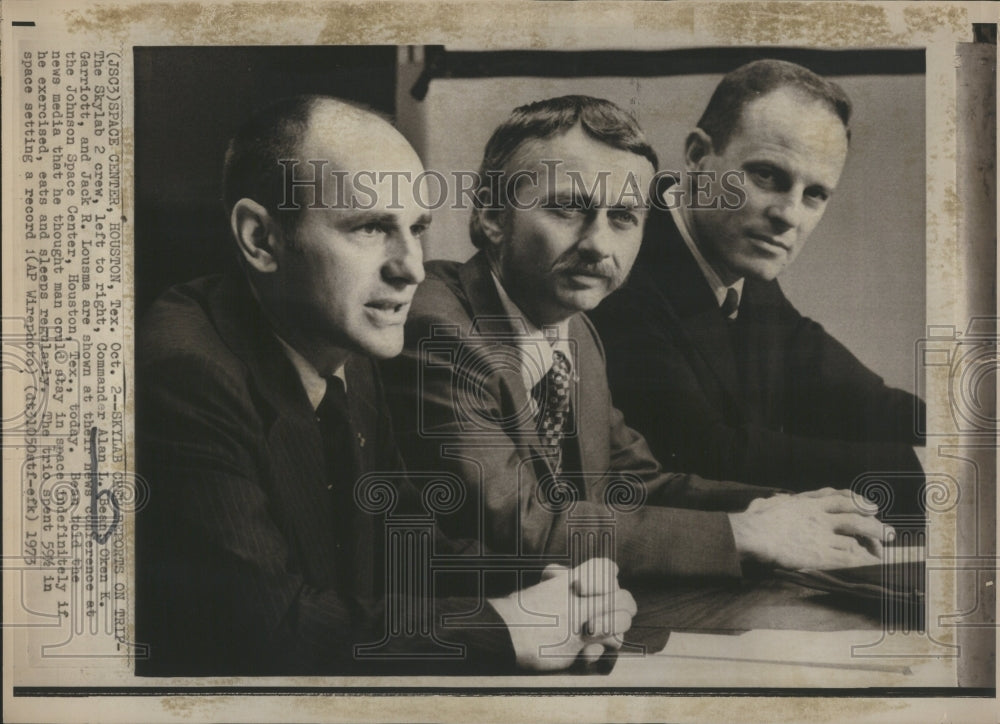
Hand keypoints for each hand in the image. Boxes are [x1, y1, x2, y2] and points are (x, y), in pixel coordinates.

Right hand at [489, 557, 636, 670]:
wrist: (502, 632)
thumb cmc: (523, 609)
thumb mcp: (546, 585)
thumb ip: (566, 581)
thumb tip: (581, 579)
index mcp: (568, 581)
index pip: (607, 568)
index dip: (609, 575)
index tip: (602, 583)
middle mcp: (576, 601)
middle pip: (622, 597)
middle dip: (624, 604)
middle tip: (618, 609)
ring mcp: (577, 626)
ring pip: (620, 623)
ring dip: (618, 627)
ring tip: (606, 630)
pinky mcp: (575, 649)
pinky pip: (604, 648)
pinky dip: (602, 649)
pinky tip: (591, 648)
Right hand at [728, 488, 894, 570]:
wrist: (753, 534)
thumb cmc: (756, 520)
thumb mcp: (771, 504)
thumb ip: (781, 502)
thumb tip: (778, 500)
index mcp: (808, 504)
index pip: (840, 499)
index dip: (859, 502)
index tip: (871, 506)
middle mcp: (819, 517)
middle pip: (855, 517)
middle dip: (874, 524)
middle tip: (889, 531)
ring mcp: (822, 536)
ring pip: (856, 537)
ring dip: (874, 542)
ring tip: (886, 549)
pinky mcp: (820, 554)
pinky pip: (848, 558)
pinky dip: (863, 561)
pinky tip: (872, 565)